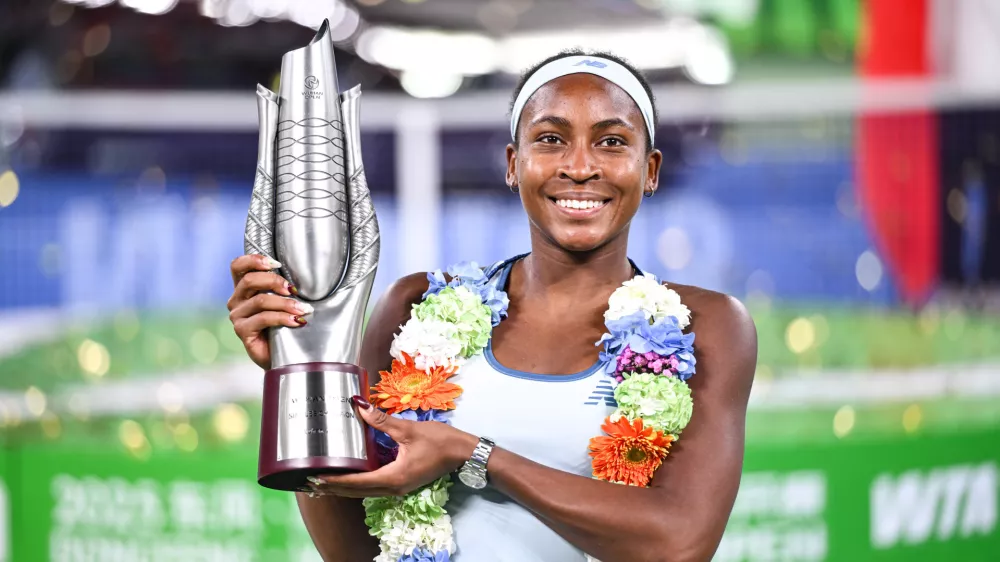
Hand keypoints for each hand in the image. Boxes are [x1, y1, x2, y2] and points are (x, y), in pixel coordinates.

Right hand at [227, 254, 312, 369]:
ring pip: (260, 300)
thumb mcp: (283, 302)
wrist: (283, 357)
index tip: (277, 264)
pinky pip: (263, 318)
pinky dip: (283, 318)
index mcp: (244, 289)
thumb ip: (283, 288)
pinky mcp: (242, 331)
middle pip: (250, 280)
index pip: (238, 266)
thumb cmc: (285, 326)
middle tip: (293, 290)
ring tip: (303, 309)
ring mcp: (237, 316)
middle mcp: (237, 301)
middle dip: (275, 281)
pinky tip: (297, 322)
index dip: (254, 260)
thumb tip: (303, 276)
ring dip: (285, 303)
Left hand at [308, 398, 477, 497]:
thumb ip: (382, 420)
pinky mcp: (402, 482)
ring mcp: (398, 487)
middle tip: (310, 482)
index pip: (357, 482)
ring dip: (344, 487)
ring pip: (365, 491)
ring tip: (323, 482)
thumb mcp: (409, 429)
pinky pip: (374, 487)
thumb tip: (359, 406)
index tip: (316, 477)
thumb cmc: (440, 441)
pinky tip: (349, 476)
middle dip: (334, 487)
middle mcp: (394, 487)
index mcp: (394, 476)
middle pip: (357, 491)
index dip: (335, 479)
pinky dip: (358, 484)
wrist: (464, 453)